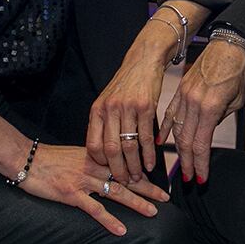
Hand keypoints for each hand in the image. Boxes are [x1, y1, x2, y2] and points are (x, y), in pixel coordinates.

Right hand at [23, 143, 169, 235]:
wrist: (25, 158)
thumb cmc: (47, 158)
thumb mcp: (74, 155)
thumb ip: (91, 160)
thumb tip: (105, 167)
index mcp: (95, 156)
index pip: (124, 162)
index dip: (142, 170)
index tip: (157, 177)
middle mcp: (93, 167)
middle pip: (126, 176)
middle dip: (148, 187)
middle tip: (165, 196)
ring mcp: (83, 181)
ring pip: (116, 191)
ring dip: (136, 202)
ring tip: (153, 212)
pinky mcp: (71, 194)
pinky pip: (95, 209)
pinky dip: (109, 220)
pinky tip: (121, 230)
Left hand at [86, 21, 172, 183]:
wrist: (143, 61)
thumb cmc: (126, 84)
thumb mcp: (109, 101)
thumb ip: (106, 124)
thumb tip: (107, 153)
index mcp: (97, 110)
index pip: (93, 145)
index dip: (100, 163)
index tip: (108, 172)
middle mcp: (110, 110)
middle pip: (110, 150)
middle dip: (118, 171)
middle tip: (125, 182)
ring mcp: (127, 108)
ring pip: (129, 146)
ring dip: (135, 166)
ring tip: (139, 176)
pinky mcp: (145, 107)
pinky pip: (146, 137)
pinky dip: (149, 154)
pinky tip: (151, 163)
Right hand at [159, 40, 244, 182]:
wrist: (228, 47)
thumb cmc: (236, 72)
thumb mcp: (235, 101)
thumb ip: (220, 119)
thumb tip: (208, 134)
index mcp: (210, 108)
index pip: (201, 144)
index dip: (200, 164)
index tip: (201, 178)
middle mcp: (193, 103)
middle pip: (186, 141)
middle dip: (188, 163)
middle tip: (189, 179)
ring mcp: (183, 97)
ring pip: (176, 130)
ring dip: (178, 151)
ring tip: (181, 166)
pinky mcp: (179, 91)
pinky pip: (169, 114)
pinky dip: (165, 130)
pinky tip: (160, 142)